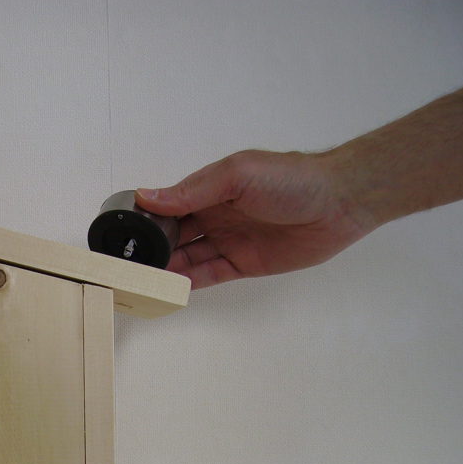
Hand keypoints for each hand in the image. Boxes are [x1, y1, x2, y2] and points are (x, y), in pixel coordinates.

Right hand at [136, 150, 375, 289]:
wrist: (340, 203)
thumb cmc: (293, 179)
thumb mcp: (237, 175)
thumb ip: (193, 189)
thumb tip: (148, 196)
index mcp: (209, 188)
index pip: (168, 206)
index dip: (146, 219)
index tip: (122, 234)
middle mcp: (215, 214)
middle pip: (173, 235)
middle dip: (150, 248)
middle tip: (127, 264)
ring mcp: (228, 240)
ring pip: (187, 258)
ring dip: (166, 268)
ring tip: (142, 280)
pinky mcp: (243, 263)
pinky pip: (209, 274)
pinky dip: (189, 282)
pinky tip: (170, 288)